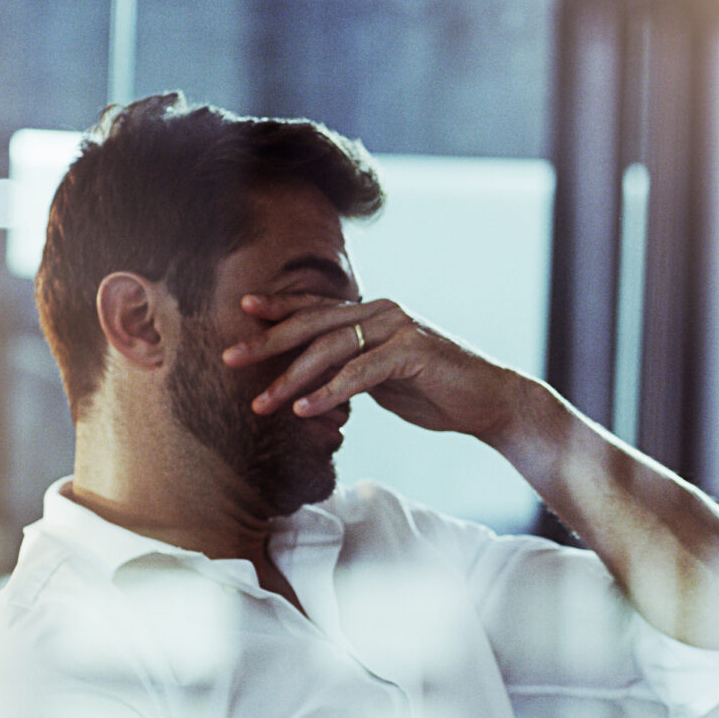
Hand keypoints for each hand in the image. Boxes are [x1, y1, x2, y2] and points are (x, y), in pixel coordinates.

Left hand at [220, 294, 545, 445]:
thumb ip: (347, 372)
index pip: (315, 308)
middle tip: (229, 359)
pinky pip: (361, 372)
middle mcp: (382, 312)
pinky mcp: (414, 353)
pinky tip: (305, 409)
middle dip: (267, 343)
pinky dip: (330, 391)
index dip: (277, 308)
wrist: (489, 403)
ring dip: (291, 378)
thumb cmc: (435, 393)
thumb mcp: (381, 381)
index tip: (240, 311)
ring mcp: (399, 329)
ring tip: (261, 403)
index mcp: (372, 314)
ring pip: (331, 349)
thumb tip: (308, 383)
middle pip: (312, 323)